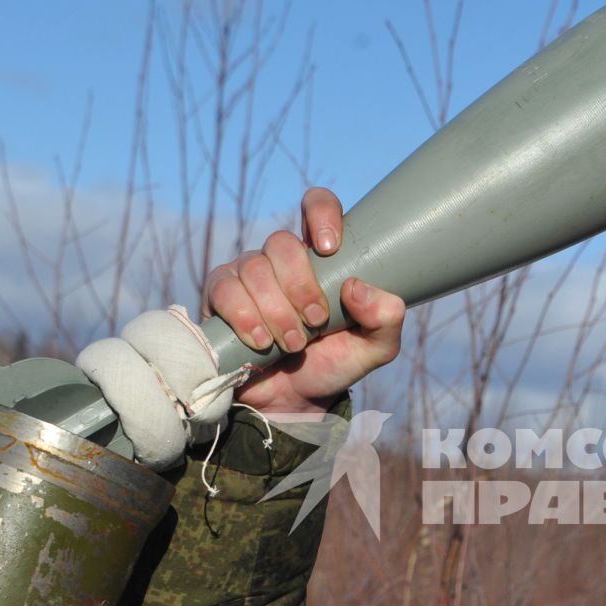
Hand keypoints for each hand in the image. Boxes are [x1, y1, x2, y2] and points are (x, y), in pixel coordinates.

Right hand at [204, 187, 405, 415]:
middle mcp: (281, 258)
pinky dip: (246, 317)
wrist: (292, 401)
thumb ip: (385, 318)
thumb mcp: (375, 348)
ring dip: (277, 311)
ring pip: (254, 268)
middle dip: (300, 286)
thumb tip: (357, 287)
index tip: (330, 249)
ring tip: (294, 344)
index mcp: (321, 256)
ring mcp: (247, 273)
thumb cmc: (333, 363)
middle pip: (282, 242)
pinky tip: (262, 341)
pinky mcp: (220, 296)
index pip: (316, 204)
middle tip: (316, 322)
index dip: (321, 214)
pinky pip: (225, 290)